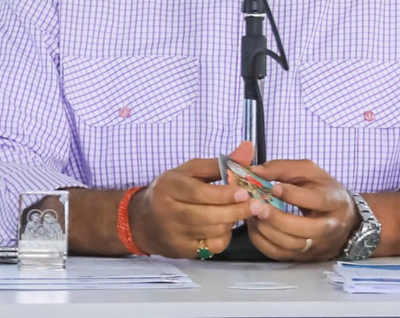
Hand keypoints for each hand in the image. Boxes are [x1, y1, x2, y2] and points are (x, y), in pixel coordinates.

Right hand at [129, 141, 254, 258]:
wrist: (142, 221)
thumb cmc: (171, 191)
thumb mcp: (190, 171)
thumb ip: (219, 163)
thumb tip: (248, 149)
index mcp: (168, 187)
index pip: (198, 193)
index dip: (223, 194)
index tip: (243, 192)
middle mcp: (168, 212)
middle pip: (206, 216)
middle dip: (235, 211)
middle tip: (258, 206)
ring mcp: (174, 234)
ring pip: (211, 232)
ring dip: (231, 222)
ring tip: (241, 212)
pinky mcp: (181, 251)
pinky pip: (211, 247)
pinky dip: (223, 237)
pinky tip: (225, 226)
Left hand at [245, 159, 357, 261]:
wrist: (343, 219)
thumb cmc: (323, 190)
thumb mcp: (309, 172)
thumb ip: (283, 169)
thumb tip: (254, 172)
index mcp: (335, 202)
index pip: (317, 200)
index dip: (294, 195)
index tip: (274, 188)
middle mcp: (330, 228)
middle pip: (304, 229)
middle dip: (278, 219)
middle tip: (257, 207)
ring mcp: (317, 246)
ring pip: (290, 245)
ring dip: (267, 230)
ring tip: (252, 214)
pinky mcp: (304, 257)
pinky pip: (280, 254)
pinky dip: (263, 241)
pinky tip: (255, 226)